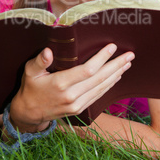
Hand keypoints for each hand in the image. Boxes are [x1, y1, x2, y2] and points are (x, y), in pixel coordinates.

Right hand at [10, 44, 134, 132]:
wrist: (29, 113)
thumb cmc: (30, 87)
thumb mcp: (29, 72)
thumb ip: (39, 61)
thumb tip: (48, 51)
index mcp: (60, 84)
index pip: (87, 70)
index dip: (101, 58)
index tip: (112, 46)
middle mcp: (71, 96)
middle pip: (100, 79)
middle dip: (116, 65)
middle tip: (129, 55)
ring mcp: (77, 104)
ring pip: (102, 88)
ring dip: (116, 75)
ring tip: (127, 63)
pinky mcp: (80, 109)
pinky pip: (98, 96)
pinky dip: (109, 85)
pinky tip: (116, 77)